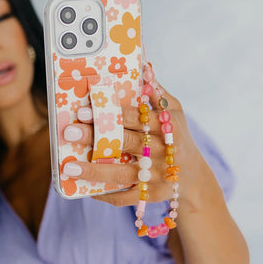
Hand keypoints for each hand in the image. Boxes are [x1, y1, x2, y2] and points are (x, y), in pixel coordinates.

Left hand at [62, 83, 204, 207]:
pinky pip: (125, 197)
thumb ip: (157, 92)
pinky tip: (86, 189)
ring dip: (94, 171)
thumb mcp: (175, 111)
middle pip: (125, 142)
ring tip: (68, 167)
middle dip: (95, 137)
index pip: (135, 117)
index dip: (110, 113)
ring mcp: (158, 175)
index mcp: (165, 126)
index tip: (84, 110)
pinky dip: (105, 194)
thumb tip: (143, 66)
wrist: (194, 178)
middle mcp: (162, 150)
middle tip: (69, 132)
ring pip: (122, 173)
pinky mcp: (152, 195)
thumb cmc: (177, 137)